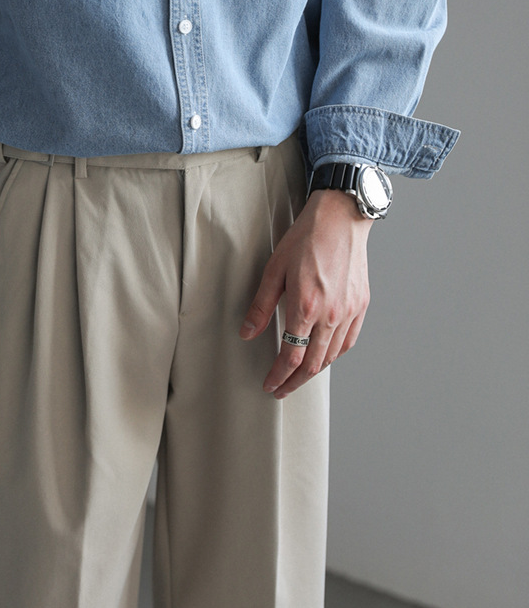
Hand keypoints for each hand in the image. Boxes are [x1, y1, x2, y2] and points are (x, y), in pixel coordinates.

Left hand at [239, 189, 371, 397]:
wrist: (341, 218)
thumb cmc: (307, 238)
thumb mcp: (274, 269)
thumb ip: (261, 306)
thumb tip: (247, 332)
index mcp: (306, 307)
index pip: (290, 356)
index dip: (278, 376)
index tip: (269, 385)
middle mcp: (331, 314)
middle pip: (313, 364)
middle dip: (294, 382)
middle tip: (281, 389)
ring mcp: (349, 311)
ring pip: (332, 356)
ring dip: (314, 371)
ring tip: (299, 376)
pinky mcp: (361, 305)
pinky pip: (348, 341)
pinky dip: (335, 355)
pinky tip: (325, 355)